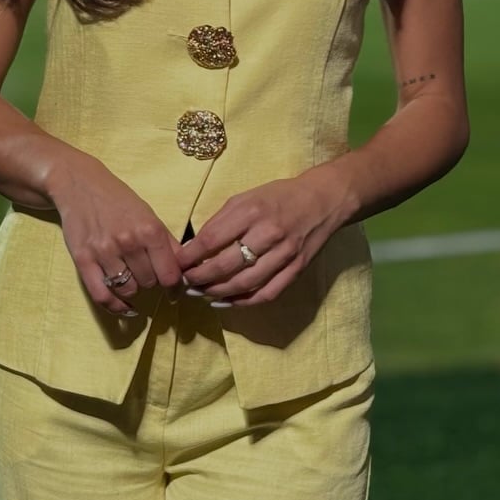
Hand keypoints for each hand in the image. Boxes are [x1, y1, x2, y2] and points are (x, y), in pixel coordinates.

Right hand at [50, 155, 186, 316]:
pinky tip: (123, 305)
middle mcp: (128, 241)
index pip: (170, 275)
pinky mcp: (83, 259)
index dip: (175, 287)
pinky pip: (101, 295)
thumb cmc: (118, 200)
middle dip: (151, 280)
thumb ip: (168, 243)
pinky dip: (115, 306)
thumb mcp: (149, 215)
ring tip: (130, 276)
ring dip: (133, 288)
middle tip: (145, 270)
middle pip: (150, 283)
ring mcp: (104, 252)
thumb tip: (187, 269)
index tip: (175, 292)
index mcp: (149, 230)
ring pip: (128, 289)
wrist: (80, 185)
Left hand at [177, 171, 348, 306]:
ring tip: (200, 294)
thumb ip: (220, 221)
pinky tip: (226, 302)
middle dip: (199, 279)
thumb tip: (193, 247)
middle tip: (185, 284)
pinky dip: (243, 302)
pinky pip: (266, 293)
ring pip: (244, 284)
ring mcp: (284, 255)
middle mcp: (268, 234)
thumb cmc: (278, 197)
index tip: (177, 264)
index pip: (211, 240)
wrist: (322, 201)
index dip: (190, 257)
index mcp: (251, 211)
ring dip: (217, 293)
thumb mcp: (244, 198)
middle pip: (225, 266)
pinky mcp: (296, 270)